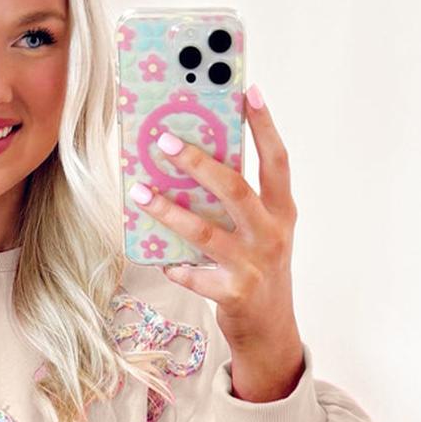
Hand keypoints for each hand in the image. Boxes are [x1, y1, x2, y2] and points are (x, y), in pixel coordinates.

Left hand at [129, 85, 303, 401]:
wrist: (271, 330)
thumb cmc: (259, 269)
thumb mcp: (262, 231)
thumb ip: (239, 200)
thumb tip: (196, 160)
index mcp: (281, 211)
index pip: (277, 160)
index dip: (264, 125)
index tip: (248, 91)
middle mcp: (271, 234)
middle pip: (235, 189)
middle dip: (199, 163)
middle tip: (165, 141)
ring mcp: (253, 265)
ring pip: (206, 232)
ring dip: (169, 211)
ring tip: (139, 193)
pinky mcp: (234, 294)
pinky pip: (196, 276)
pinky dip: (176, 267)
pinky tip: (160, 259)